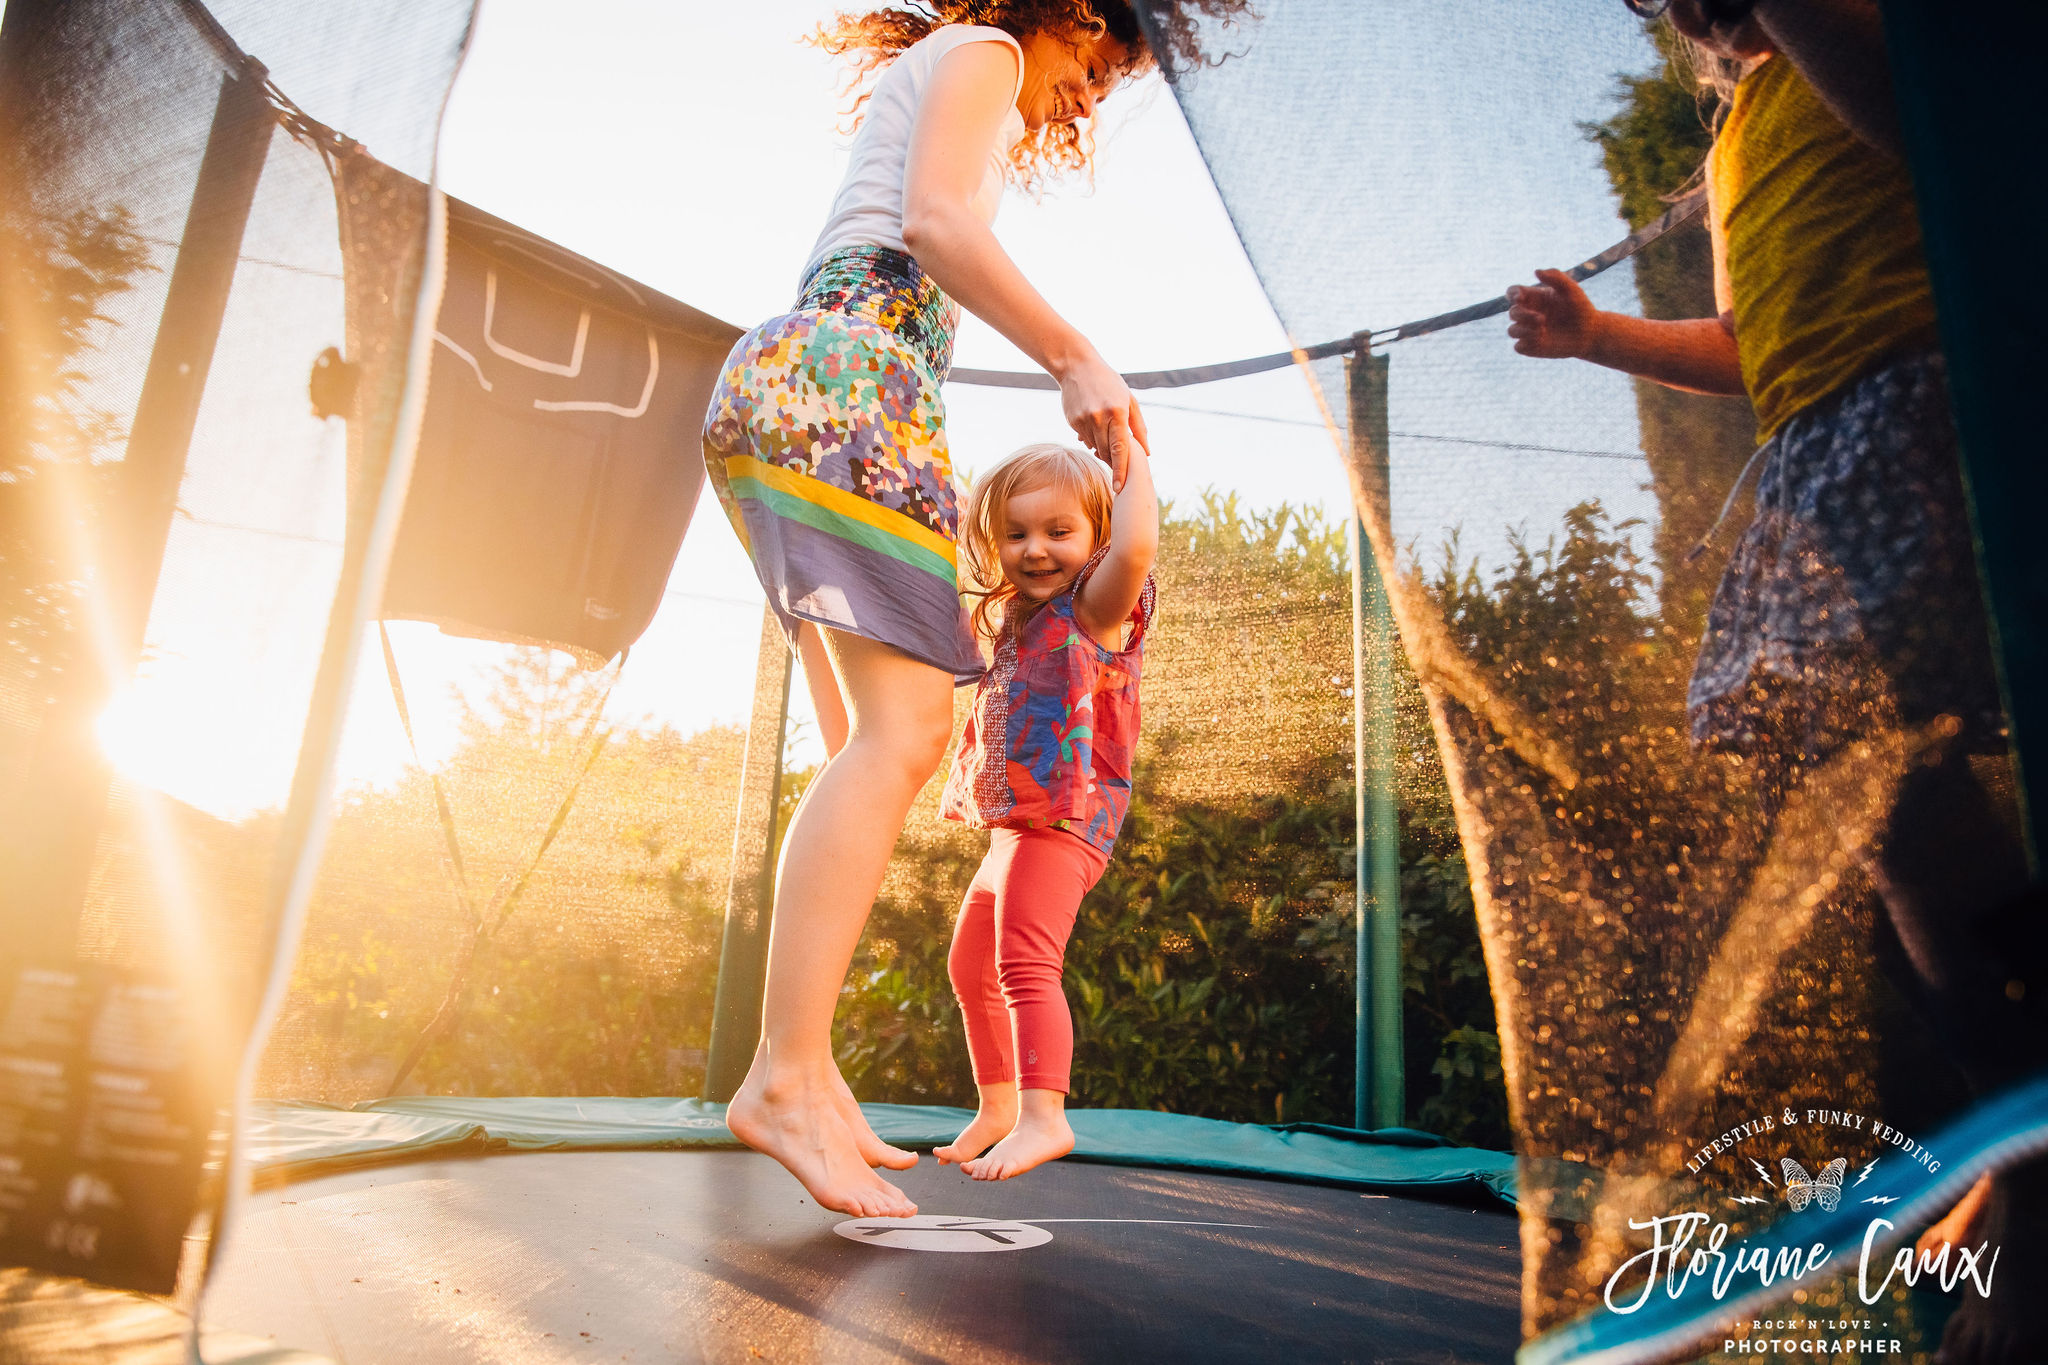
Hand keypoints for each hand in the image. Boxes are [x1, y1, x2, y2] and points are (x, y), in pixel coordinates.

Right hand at [1056, 351, 1146, 490]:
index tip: (1119, 487)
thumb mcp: (1129, 400)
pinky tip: (1093, 425)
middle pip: (1107, 452)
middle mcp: (1100, 418)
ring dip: (1102, 448)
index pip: (1121, 449)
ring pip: (1096, 448)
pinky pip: (1085, 439)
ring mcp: (1084, 420)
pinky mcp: (1073, 421)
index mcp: (1118, 412)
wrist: (1077, 366)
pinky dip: (1092, 439)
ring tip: (1105, 433)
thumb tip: (1147, 452)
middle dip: (1113, 459)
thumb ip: (1139, 427)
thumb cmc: (1109, 383)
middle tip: (1117, 456)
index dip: (1121, 470)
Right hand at [1506, 268, 1603, 360]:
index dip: (1512, 294)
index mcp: (1534, 298)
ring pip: (1512, 331)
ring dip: (1523, 329)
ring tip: (1542, 329)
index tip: (1520, 297)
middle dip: (1522, 315)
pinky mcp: (1532, 348)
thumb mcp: (1572, 289)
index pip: (1512, 293)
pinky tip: (1541, 340)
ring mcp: (1529, 332)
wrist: (1591, 333)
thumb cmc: (1581, 308)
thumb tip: (1536, 272)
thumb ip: (1556, 277)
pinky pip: (1518, 347)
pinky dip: (1525, 343)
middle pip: (1512, 312)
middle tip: (1542, 319)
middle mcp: (1528, 314)